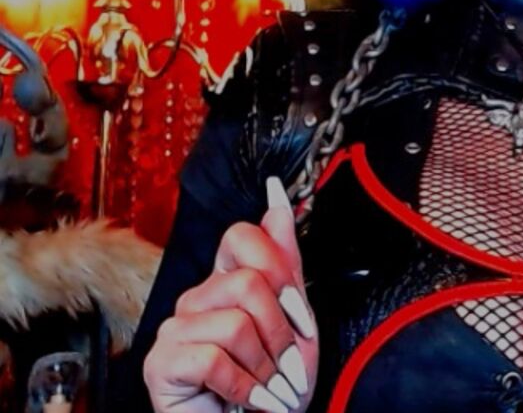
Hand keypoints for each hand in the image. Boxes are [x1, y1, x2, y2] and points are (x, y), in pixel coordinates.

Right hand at [144, 177, 318, 411]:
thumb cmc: (277, 383)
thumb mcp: (295, 318)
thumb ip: (285, 257)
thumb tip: (277, 194)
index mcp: (225, 280)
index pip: (242, 235)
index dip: (280, 271)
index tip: (300, 316)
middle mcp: (195, 298)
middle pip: (247, 282)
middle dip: (281, 331)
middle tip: (289, 367)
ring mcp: (174, 329)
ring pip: (235, 321)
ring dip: (267, 365)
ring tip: (272, 389)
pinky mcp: (159, 364)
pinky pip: (213, 358)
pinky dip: (244, 387)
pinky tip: (252, 402)